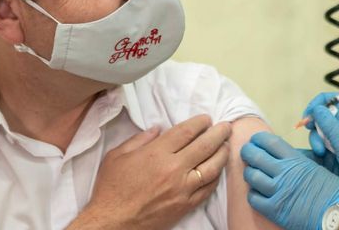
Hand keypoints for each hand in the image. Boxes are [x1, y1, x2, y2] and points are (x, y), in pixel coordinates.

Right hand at [69, 114, 230, 229]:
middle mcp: (173, 169)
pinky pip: (208, 189)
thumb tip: (158, 128)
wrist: (112, 223)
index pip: (186, 132)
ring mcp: (182, 189)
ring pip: (211, 167)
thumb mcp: (116, 156)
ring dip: (222, 154)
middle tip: (226, 127)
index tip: (206, 119)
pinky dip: (216, 177)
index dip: (199, 123)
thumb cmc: (111, 188)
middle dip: (219, 133)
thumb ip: (139, 139)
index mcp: (156, 153)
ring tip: (227, 145)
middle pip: (204, 146)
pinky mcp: (186, 205)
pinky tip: (218, 169)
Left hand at [241, 132, 338, 229]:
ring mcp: (278, 192)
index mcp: (296, 160)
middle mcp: (285, 173)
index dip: (258, 139)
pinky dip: (253, 194)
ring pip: (251, 176)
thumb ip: (298, 160)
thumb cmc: (333, 190)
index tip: (255, 140)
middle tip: (247, 153)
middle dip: (247, 152)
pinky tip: (257, 193)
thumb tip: (283, 155)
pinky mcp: (275, 210)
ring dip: (249, 173)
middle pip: (255, 156)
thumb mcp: (316, 167)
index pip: (269, 142)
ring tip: (251, 173)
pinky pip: (254, 199)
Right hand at [304, 93, 338, 199]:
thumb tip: (316, 108)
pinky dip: (317, 149)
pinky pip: (321, 146)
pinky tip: (321, 157)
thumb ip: (329, 124)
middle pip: (322, 116)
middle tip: (310, 131)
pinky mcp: (334, 154)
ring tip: (322, 153)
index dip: (319, 102)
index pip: (333, 99)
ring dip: (315, 140)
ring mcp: (338, 140)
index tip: (309, 113)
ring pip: (319, 132)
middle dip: (314, 124)